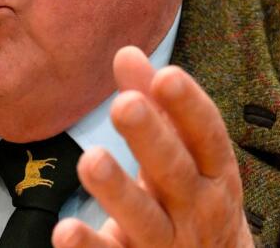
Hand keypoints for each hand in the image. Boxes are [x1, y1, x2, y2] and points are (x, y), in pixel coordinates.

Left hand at [52, 47, 252, 247]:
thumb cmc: (194, 200)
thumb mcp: (186, 154)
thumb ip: (156, 105)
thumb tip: (126, 52)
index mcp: (213, 172)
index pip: (207, 135)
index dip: (189, 106)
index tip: (166, 75)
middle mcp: (197, 208)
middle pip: (174, 171)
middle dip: (150, 138)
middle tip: (123, 105)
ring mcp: (169, 243)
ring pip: (144, 218)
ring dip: (117, 191)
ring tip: (90, 159)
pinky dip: (89, 246)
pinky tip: (65, 230)